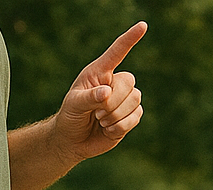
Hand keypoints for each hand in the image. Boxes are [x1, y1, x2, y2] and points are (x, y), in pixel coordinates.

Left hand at [53, 22, 146, 160]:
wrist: (73, 140)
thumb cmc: (70, 117)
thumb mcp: (74, 104)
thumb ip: (89, 97)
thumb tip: (107, 93)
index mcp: (99, 72)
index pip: (117, 52)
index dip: (130, 39)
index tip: (142, 26)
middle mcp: (114, 82)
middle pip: (128, 82)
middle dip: (113, 101)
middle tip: (96, 113)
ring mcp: (124, 99)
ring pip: (135, 100)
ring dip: (115, 115)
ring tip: (100, 120)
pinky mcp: (130, 116)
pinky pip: (136, 117)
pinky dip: (120, 126)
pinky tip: (107, 129)